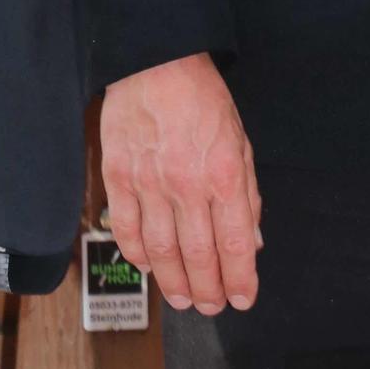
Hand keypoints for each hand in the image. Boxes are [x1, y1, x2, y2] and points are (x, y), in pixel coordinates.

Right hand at [99, 53, 262, 315]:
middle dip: (209, 290)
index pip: (236, 243)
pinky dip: (138, 255)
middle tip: (212, 306)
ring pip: (162, 250)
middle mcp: (187, 183)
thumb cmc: (202, 99)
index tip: (243, 299)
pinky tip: (149, 266)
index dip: (241, 279)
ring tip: (183, 299)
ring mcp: (149, 182)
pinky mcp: (118, 175)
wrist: (156, 61)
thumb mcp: (239, 141)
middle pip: (199, 255)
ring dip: (174, 282)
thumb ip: (246, 193)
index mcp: (224, 173)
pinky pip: (127, 229)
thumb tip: (251, 241)